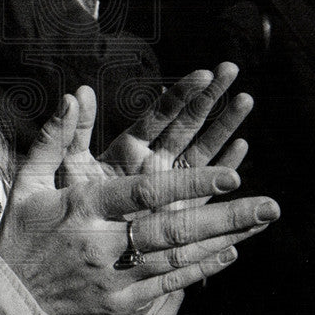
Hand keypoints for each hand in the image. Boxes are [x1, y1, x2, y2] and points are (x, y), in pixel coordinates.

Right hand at [0, 93, 277, 314]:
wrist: (6, 299)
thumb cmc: (20, 231)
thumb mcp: (28, 179)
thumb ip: (56, 136)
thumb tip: (75, 93)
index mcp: (84, 207)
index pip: (144, 193)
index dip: (189, 185)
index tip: (229, 174)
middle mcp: (103, 243)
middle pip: (173, 228)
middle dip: (225, 216)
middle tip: (269, 204)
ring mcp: (114, 278)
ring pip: (179, 257)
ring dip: (224, 238)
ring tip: (262, 221)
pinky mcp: (120, 303)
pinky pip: (169, 284)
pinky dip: (201, 268)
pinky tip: (231, 252)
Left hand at [64, 63, 251, 207]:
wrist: (81, 245)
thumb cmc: (70, 205)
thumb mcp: (69, 164)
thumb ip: (73, 130)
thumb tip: (78, 91)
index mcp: (131, 147)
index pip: (161, 114)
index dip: (182, 93)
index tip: (203, 73)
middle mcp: (155, 160)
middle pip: (188, 123)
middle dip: (210, 96)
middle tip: (231, 68)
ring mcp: (171, 183)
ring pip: (204, 148)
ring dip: (225, 123)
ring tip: (246, 98)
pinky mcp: (182, 208)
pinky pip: (209, 184)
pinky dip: (225, 164)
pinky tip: (241, 144)